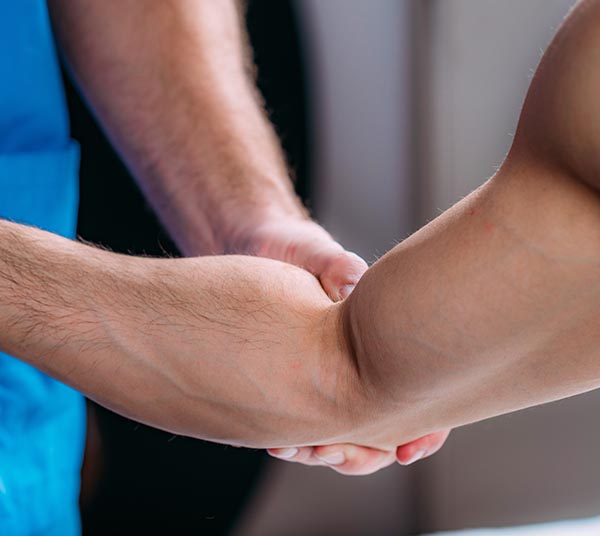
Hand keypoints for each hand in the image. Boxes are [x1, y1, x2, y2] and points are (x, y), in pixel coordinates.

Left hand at [233, 215, 451, 473]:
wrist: (257, 249)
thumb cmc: (294, 247)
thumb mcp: (318, 253)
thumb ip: (339, 268)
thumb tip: (354, 285)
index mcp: (380, 334)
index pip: (419, 393)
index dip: (424, 429)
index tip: (405, 450)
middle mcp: (361, 360)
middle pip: (384, 427)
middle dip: (364, 452)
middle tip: (333, 454)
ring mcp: (331, 374)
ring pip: (346, 433)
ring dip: (328, 452)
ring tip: (298, 452)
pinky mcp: (300, 380)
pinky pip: (309, 426)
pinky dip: (300, 443)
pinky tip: (279, 445)